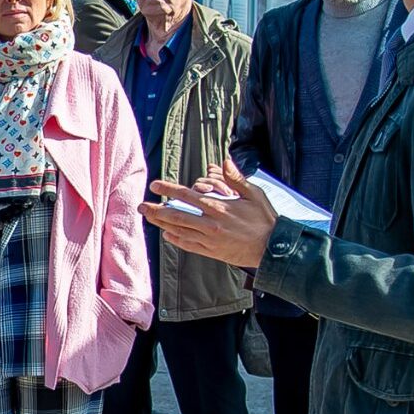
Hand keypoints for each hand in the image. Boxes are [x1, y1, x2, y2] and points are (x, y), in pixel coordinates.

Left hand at [141, 157, 276, 270]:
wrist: (272, 248)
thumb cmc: (265, 219)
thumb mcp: (254, 194)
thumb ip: (235, 178)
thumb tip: (224, 161)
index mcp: (218, 207)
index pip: (187, 196)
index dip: (168, 189)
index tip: (155, 185)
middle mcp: (210, 224)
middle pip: (176, 215)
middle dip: (156, 210)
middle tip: (141, 206)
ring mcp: (209, 240)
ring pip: (179, 231)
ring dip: (161, 224)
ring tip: (148, 218)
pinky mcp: (212, 252)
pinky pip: (188, 245)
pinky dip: (176, 240)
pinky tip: (167, 235)